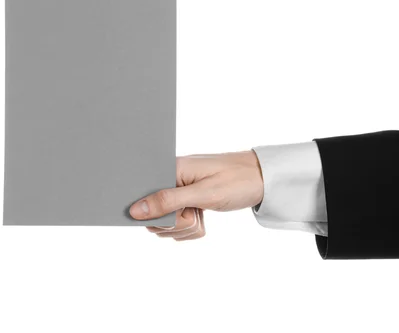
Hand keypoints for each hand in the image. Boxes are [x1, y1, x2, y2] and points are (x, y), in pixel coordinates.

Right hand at [129, 150, 263, 240]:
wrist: (262, 179)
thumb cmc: (236, 180)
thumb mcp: (203, 193)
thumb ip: (168, 201)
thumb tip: (136, 210)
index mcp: (170, 170)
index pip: (143, 199)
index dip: (157, 214)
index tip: (180, 214)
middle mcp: (170, 180)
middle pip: (154, 218)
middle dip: (176, 224)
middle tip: (195, 213)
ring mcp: (179, 194)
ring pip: (168, 227)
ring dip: (186, 228)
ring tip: (203, 213)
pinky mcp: (188, 204)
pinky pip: (180, 228)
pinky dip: (193, 228)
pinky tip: (205, 217)